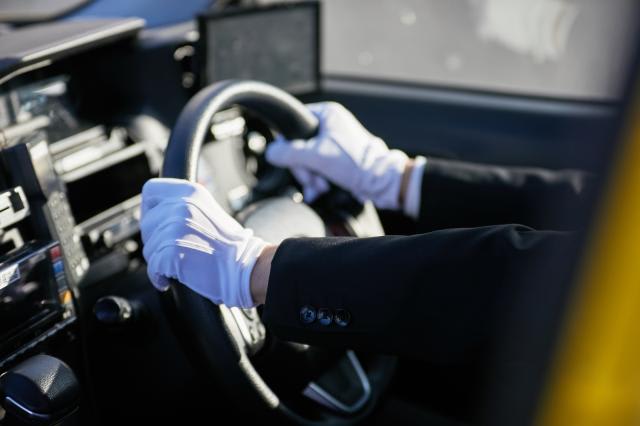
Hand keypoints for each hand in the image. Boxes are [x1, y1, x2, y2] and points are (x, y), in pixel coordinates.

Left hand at [140, 178, 268, 307]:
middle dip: (156, 240)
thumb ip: (182, 207)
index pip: (151, 191)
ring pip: (149, 248)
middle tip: (174, 251)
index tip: (156, 224)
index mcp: (190, 191)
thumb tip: (156, 216)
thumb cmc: (231, 246)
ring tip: (181, 264)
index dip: (150, 210)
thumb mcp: (207, 211)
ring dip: (159, 260)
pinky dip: (159, 277)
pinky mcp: (170, 251)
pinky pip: (152, 267)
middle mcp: (180, 205)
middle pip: (146, 223)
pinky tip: (172, 279)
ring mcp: (174, 228)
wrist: (246, 266)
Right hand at [266, 102, 408, 209]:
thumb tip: (271, 152)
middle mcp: (330, 125)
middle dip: (304, 167)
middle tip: (312, 178)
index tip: (295, 159)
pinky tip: (320, 189)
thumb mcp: (317, 156)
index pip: (295, 122)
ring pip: (307, 159)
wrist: (380, 183)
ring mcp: (334, 143)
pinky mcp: (337, 159)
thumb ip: (290, 153)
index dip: (291, 143)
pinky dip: (317, 180)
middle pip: (299, 145)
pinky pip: (317, 168)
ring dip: (310, 177)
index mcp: (327, 114)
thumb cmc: (354, 163)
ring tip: (320, 186)